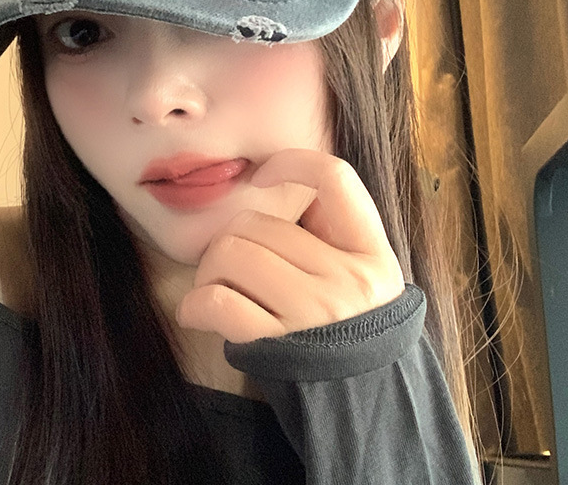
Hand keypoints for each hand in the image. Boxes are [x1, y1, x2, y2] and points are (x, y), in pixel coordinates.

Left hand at [176, 149, 405, 343]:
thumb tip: (271, 183)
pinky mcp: (279, 345)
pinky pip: (218, 302)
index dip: (292, 163)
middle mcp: (347, 278)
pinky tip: (198, 312)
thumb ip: (328, 232)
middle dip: (229, 240)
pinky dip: (196, 304)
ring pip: (231, 253)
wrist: (364, 405)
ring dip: (209, 271)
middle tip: (228, 265)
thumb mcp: (360, 274)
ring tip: (215, 289)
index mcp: (371, 251)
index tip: (262, 176)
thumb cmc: (349, 330)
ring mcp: (314, 313)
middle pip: (258, 223)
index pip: (335, 178)